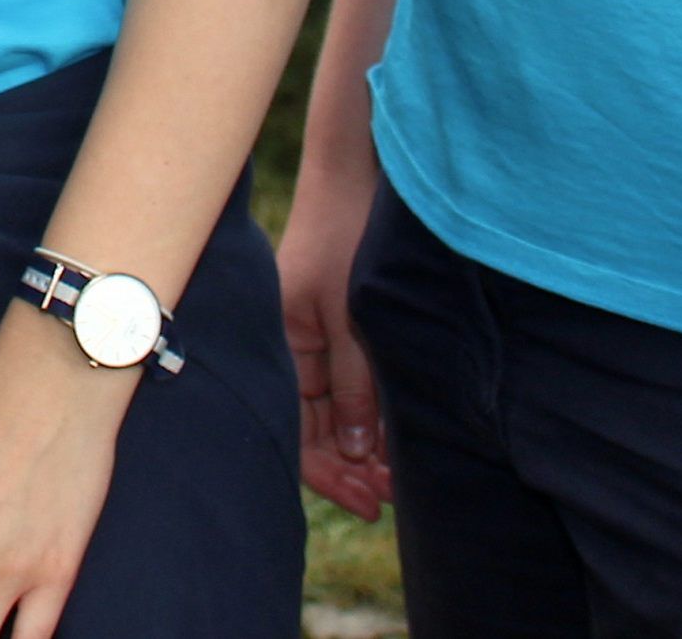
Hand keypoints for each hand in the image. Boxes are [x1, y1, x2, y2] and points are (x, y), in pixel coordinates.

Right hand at [277, 155, 390, 518]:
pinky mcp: (336, 329)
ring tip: (399, 476)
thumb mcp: (354, 320)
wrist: (356, 180)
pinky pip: (346, 388)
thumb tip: (356, 453)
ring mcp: (313, 340)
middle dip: (350, 467)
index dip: (329, 474)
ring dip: (363, 446)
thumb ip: (356, 387)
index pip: (296, 431)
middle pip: (314, 430)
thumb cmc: (346, 239)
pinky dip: (369, 415)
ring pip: (334, 413)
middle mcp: (292, 349)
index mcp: (281, 345)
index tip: (369, 501)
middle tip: (391, 496)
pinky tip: (394, 437)